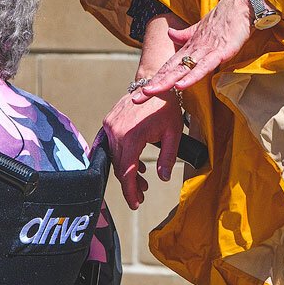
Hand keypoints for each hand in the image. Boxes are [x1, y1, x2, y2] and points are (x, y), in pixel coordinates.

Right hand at [102, 89, 184, 209]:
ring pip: (115, 156)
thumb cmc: (167, 107)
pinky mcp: (109, 121)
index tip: (135, 204)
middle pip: (119, 166)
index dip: (130, 191)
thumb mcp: (174, 134)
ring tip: (143, 180)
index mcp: (131, 137)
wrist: (156, 81)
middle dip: (130, 183)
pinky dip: (122, 156)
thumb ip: (168, 158)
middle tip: (142, 195)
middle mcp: (116, 131)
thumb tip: (162, 178)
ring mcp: (110, 125)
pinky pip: (112, 145)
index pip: (127, 171)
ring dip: (126, 170)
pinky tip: (133, 164)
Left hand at [132, 0, 253, 101]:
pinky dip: (192, 76)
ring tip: (149, 91)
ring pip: (182, 69)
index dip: (155, 79)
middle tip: (135, 98)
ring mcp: (206, 50)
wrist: (242, 4)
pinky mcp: (220, 52)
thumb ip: (186, 34)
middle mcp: (194, 49)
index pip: (169, 66)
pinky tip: (180, 85)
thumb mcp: (202, 29)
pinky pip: (204, 67)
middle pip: (170, 70)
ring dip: (165, 81)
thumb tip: (170, 34)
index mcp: (190, 46)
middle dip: (153, 85)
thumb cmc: (225, 18)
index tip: (140, 93)